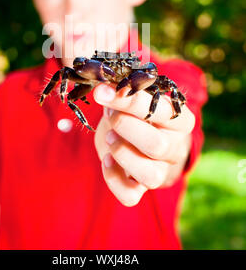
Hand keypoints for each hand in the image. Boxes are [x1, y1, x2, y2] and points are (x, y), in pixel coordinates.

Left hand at [93, 83, 194, 206]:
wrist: (134, 135)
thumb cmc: (136, 111)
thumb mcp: (135, 96)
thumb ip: (124, 91)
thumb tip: (104, 87)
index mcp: (180, 120)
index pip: (161, 111)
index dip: (129, 100)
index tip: (102, 91)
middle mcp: (175, 148)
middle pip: (157, 145)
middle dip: (126, 127)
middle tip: (111, 115)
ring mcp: (160, 171)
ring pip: (150, 176)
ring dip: (122, 154)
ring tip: (109, 136)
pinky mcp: (141, 188)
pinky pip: (130, 196)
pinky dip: (113, 178)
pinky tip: (106, 159)